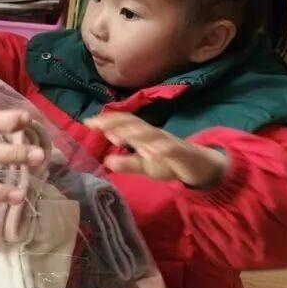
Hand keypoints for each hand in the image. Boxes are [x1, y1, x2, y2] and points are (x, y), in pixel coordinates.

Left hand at [84, 113, 227, 188]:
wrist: (198, 166)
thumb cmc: (167, 163)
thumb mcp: (144, 166)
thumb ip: (126, 162)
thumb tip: (106, 160)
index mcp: (143, 136)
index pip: (124, 124)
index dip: (107, 121)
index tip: (87, 122)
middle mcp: (154, 134)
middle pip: (135, 124)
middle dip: (116, 123)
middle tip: (98, 125)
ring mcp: (168, 142)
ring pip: (151, 134)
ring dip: (135, 133)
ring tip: (117, 136)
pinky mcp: (182, 152)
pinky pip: (172, 149)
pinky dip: (161, 149)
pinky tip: (151, 153)